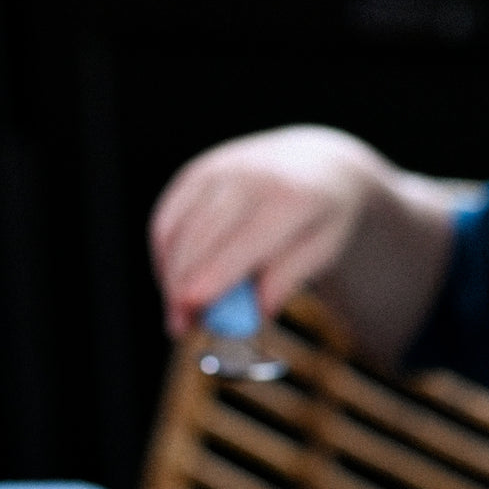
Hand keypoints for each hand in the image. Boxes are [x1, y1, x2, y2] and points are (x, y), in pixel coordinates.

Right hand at [149, 126, 390, 336]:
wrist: (317, 162)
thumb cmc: (323, 216)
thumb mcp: (324, 249)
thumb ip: (288, 277)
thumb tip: (256, 313)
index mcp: (288, 198)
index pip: (243, 243)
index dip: (214, 274)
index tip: (193, 307)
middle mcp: (247, 176)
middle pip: (199, 236)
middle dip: (182, 283)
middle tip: (181, 326)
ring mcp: (217, 169)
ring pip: (175, 229)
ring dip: (169, 276)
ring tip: (178, 315)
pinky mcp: (196, 172)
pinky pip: (166, 219)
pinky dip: (164, 256)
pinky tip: (174, 284)